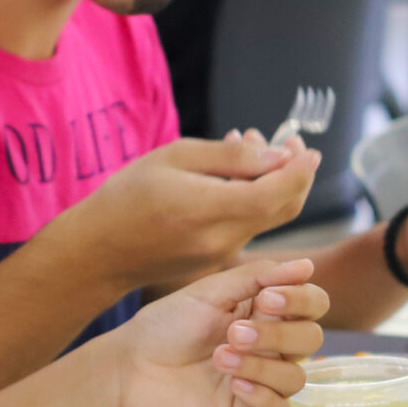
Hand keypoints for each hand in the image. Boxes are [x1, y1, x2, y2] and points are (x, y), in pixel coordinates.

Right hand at [57, 137, 319, 291]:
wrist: (98, 252)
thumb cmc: (127, 197)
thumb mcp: (173, 158)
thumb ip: (228, 157)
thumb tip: (275, 154)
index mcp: (210, 209)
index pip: (276, 192)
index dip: (299, 170)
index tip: (308, 149)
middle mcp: (222, 239)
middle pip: (284, 210)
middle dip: (295, 176)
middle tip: (288, 146)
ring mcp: (221, 255)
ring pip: (268, 219)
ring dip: (273, 185)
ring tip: (250, 149)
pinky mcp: (216, 260)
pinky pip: (248, 228)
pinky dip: (253, 201)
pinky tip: (233, 178)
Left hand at [110, 258, 327, 406]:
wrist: (131, 368)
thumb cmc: (166, 326)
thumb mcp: (210, 292)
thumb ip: (258, 276)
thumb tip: (307, 265)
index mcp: (266, 313)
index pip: (312, 305)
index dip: (301, 300)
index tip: (267, 298)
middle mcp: (271, 348)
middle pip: (311, 340)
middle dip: (278, 333)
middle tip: (233, 333)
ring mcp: (263, 383)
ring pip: (297, 377)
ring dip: (261, 365)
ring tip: (220, 358)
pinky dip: (262, 396)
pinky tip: (233, 385)